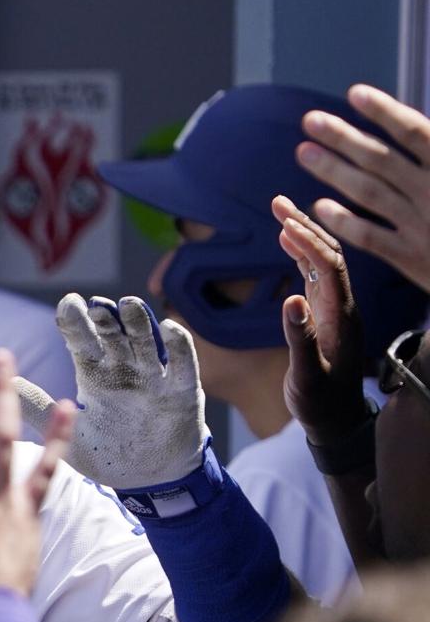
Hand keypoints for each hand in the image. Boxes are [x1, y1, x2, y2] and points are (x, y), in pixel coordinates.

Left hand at [15, 294, 206, 488]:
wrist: (151, 482)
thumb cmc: (108, 455)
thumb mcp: (70, 434)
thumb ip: (40, 409)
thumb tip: (6, 383)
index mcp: (95, 374)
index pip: (82, 340)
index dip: (75, 321)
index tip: (67, 303)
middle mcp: (124, 369)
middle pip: (113, 336)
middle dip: (104, 319)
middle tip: (95, 304)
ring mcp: (154, 377)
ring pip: (146, 342)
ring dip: (138, 322)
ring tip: (128, 304)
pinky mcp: (182, 391)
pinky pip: (183, 363)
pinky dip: (179, 345)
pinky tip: (169, 327)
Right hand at [272, 195, 372, 443]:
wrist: (337, 420)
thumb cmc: (320, 402)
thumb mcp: (308, 376)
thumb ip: (300, 338)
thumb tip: (291, 300)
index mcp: (342, 317)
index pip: (329, 267)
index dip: (307, 242)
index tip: (284, 221)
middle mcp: (342, 306)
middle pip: (329, 254)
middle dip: (305, 225)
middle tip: (278, 201)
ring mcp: (335, 308)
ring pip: (322, 261)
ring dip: (302, 234)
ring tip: (280, 210)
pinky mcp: (324, 314)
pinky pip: (315, 275)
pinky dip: (300, 253)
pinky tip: (286, 240)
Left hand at [297, 84, 429, 292]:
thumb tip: (414, 124)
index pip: (415, 132)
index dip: (385, 112)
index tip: (356, 93)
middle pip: (382, 159)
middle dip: (344, 138)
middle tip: (310, 121)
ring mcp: (422, 225)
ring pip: (370, 193)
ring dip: (334, 171)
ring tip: (304, 152)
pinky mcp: (412, 257)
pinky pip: (371, 237)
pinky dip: (345, 222)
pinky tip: (319, 207)